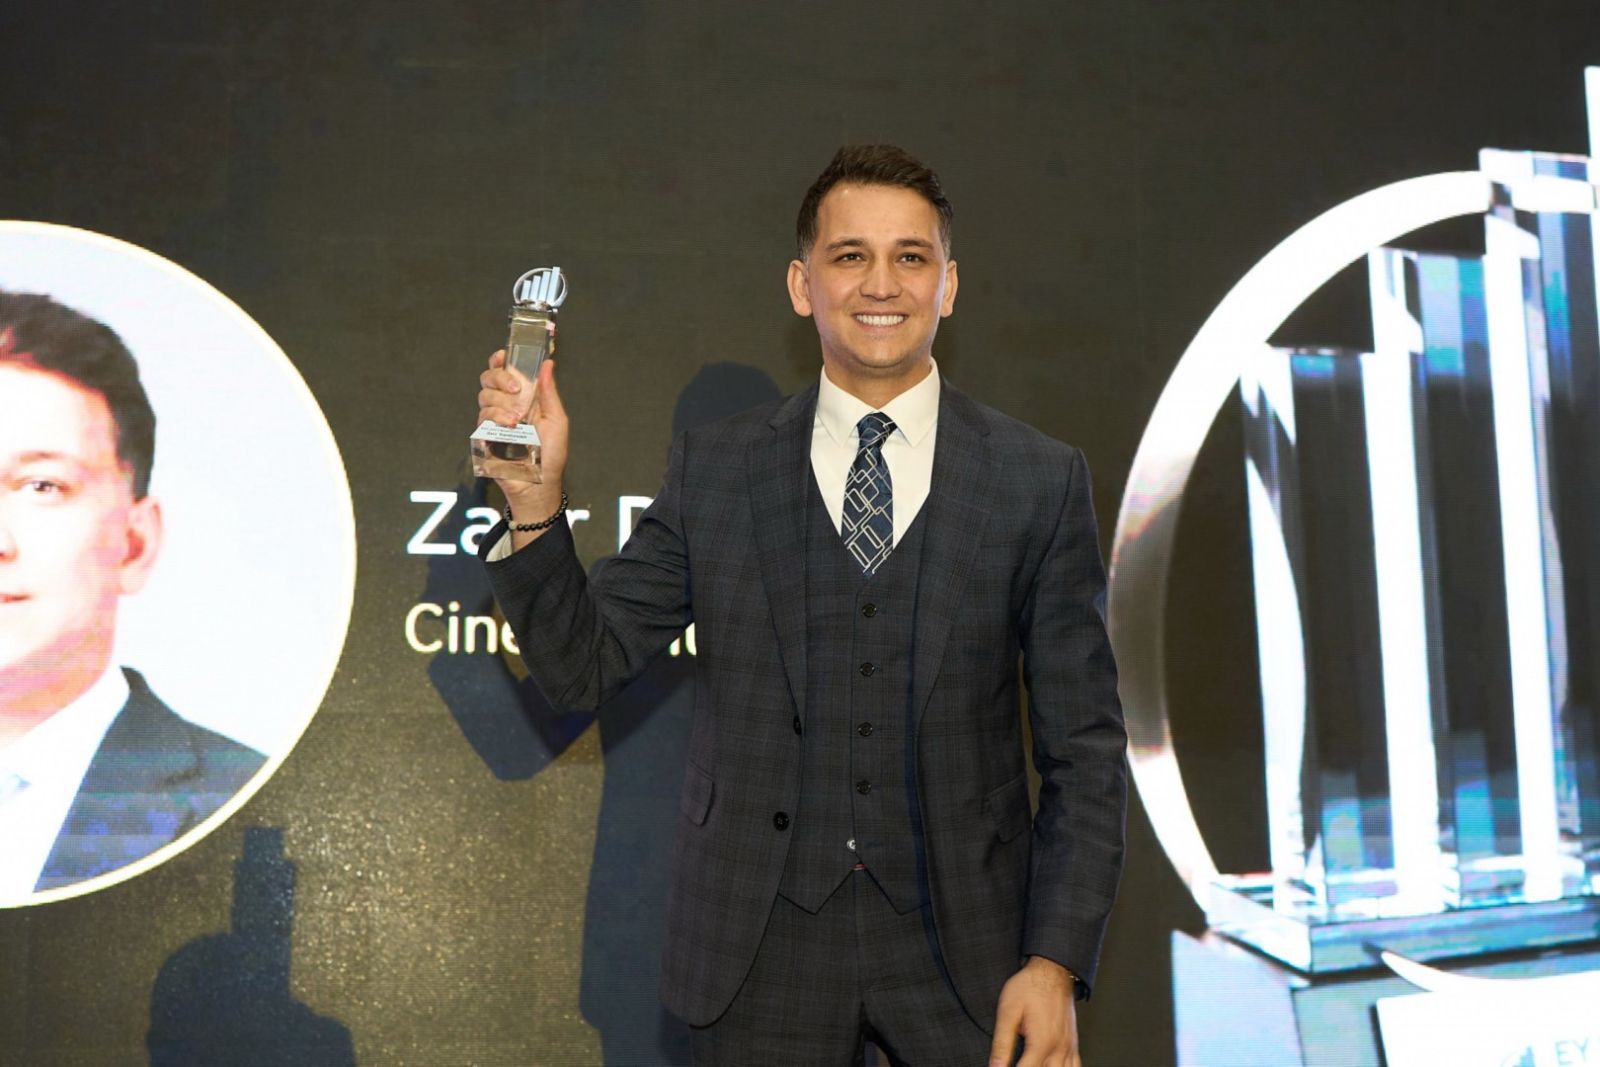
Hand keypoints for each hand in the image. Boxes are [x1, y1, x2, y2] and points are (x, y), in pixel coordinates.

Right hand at [477, 350, 567, 522]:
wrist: (540, 484)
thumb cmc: (551, 455)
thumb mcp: (557, 420)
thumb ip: (549, 392)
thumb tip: (548, 364)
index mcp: (523, 398)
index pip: (505, 371)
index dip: (501, 360)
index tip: (503, 355)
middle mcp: (505, 405)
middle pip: (489, 377)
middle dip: (501, 377)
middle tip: (516, 390)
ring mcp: (493, 421)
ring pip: (485, 396)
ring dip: (502, 404)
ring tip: (517, 420)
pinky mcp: (484, 436)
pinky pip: (482, 418)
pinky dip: (496, 419)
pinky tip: (510, 428)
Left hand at [988, 957, 1079, 1066]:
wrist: (1052, 970)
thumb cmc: (1030, 986)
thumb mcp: (1008, 1013)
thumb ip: (1002, 1044)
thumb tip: (995, 1066)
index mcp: (1041, 1043)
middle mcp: (1058, 1049)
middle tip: (1019, 1062)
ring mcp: (1068, 1047)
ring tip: (1030, 1064)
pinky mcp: (1073, 1044)